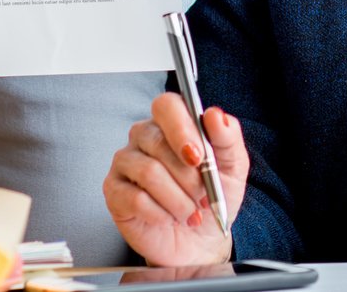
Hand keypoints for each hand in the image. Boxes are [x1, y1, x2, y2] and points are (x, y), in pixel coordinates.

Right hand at [105, 91, 248, 264]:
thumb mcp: (232, 168)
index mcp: (172, 124)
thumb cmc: (212, 197)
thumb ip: (228, 138)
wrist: (199, 240)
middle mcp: (144, 137)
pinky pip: (135, 198)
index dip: (181, 128)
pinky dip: (160, 213)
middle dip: (187, 175)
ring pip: (148, 172)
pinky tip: (169, 218)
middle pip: (156, 140)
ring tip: (190, 212)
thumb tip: (215, 115)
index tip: (198, 155)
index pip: (166, 105)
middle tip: (203, 195)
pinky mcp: (114, 191)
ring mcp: (125, 163)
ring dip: (178, 199)